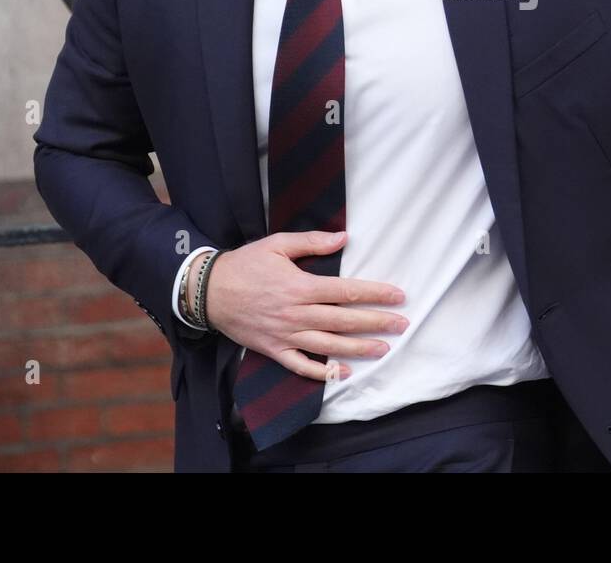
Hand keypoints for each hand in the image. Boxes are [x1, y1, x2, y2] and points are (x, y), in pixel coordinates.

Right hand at [203, 231, 408, 381]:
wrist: (208, 291)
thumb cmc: (245, 264)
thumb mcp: (276, 244)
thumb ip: (312, 242)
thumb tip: (344, 237)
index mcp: (300, 286)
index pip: (346, 291)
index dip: (375, 294)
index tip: (398, 296)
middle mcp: (296, 313)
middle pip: (344, 319)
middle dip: (376, 321)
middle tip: (402, 324)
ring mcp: (285, 334)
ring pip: (329, 344)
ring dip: (359, 347)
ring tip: (384, 348)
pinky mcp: (273, 350)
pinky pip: (302, 365)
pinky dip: (323, 372)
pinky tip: (345, 373)